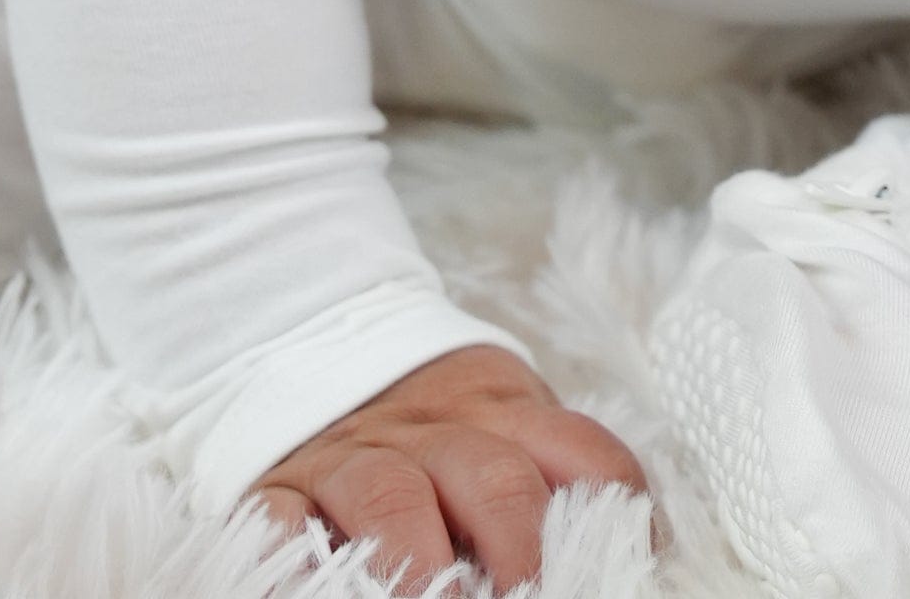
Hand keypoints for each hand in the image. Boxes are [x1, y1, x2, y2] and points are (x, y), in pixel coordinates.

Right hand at [251, 343, 647, 591]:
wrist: (316, 337)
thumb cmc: (434, 420)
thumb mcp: (504, 418)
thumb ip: (557, 474)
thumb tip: (631, 553)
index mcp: (506, 410)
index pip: (582, 453)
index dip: (613, 512)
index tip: (619, 564)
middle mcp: (433, 429)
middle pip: (494, 476)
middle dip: (518, 546)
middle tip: (528, 597)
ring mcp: (354, 458)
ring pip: (393, 497)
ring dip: (422, 565)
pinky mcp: (279, 488)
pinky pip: (283, 522)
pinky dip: (294, 562)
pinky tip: (313, 590)